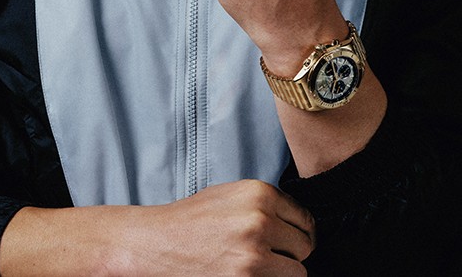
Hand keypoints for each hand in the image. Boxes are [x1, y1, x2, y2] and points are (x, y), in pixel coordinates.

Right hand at [129, 180, 314, 275]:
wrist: (155, 243)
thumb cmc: (191, 220)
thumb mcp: (231, 196)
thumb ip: (267, 206)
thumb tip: (300, 225)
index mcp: (260, 193)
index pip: (306, 219)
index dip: (295, 232)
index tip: (284, 241)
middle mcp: (261, 221)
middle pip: (305, 246)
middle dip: (290, 253)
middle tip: (267, 255)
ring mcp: (254, 254)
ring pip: (297, 272)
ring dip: (281, 272)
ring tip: (255, 267)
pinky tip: (245, 274)